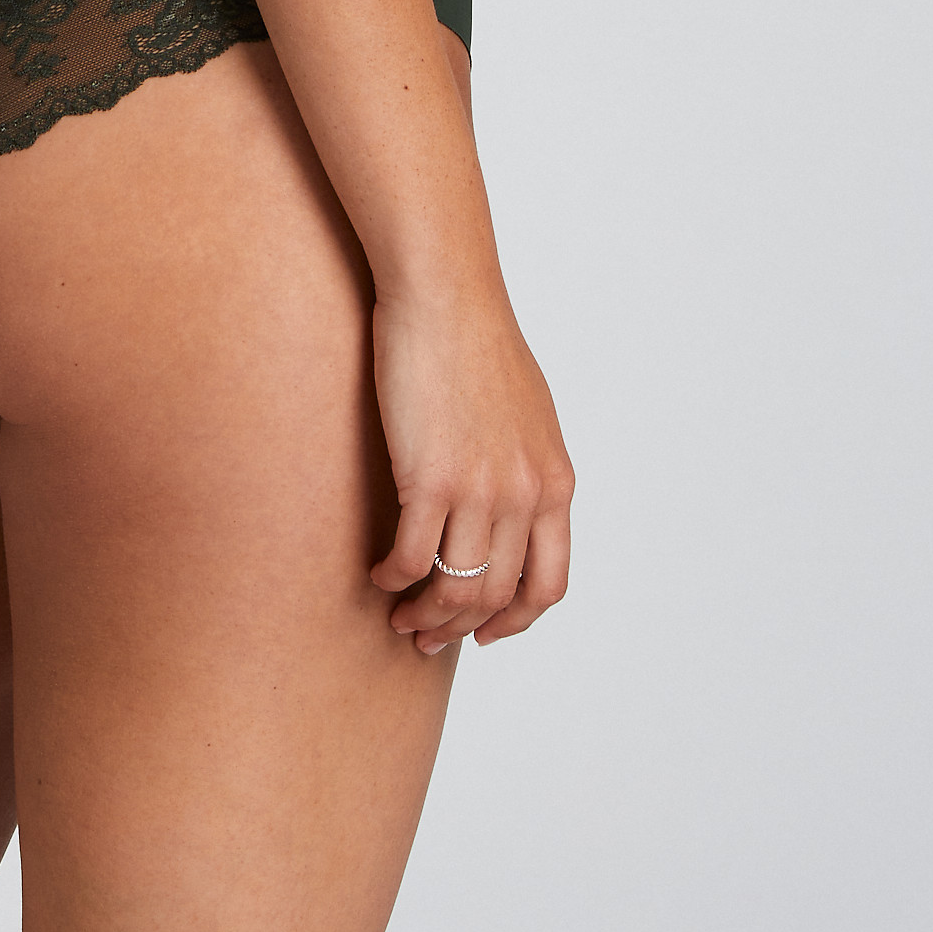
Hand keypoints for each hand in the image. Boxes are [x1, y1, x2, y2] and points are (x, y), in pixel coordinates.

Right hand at [368, 280, 573, 654]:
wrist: (445, 295)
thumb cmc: (476, 341)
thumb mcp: (528, 414)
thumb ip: (526, 467)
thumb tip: (510, 509)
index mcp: (555, 483)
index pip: (548, 583)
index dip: (515, 619)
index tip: (485, 631)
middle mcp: (525, 495)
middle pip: (495, 594)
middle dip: (460, 627)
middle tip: (426, 636)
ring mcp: (479, 490)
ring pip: (455, 588)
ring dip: (426, 616)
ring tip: (400, 617)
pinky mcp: (430, 478)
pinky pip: (412, 556)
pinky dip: (393, 577)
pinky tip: (377, 574)